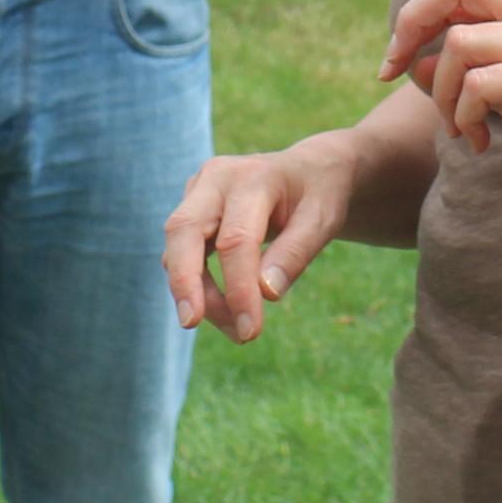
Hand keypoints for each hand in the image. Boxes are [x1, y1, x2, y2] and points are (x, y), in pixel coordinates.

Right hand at [164, 134, 357, 340]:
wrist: (308, 171)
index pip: (237, 239)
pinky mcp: (192, 212)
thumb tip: (266, 294)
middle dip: (185, 282)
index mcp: (253, 178)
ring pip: (178, 247)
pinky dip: (198, 286)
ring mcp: (198, 193)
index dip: (239, 288)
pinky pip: (183, 253)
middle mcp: (216, 179)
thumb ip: (296, 253)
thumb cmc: (318, 195)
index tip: (249, 331)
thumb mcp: (323, 220)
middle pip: (183, 230)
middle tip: (192, 323)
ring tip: (237, 331)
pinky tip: (226, 312)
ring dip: (197, 293)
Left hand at [380, 0, 501, 226]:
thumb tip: (412, 59)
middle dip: (411, 26)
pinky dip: (463, 115)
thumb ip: (469, 69)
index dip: (417, 11)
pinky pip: (479, 85)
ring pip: (460, 44)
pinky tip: (479, 141)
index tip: (395, 58)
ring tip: (459, 128)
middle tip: (393, 73)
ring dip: (441, 94)